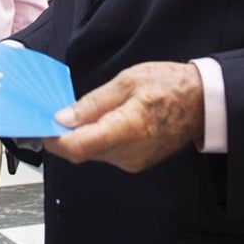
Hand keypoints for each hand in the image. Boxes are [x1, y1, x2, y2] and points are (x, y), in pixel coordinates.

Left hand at [43, 61, 204, 172]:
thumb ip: (93, 103)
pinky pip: (106, 153)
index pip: (78, 147)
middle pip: (81, 151)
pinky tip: (102, 120)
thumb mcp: (127, 81)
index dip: (54, 139)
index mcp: (128, 128)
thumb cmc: (168, 85)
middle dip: (65, 134)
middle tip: (58, 110)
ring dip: (81, 135)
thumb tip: (63, 119)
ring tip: (85, 111)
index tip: (41, 125)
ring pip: (92, 153)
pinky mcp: (135, 163)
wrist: (202, 102)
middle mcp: (129, 153)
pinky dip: (96, 138)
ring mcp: (133, 161)